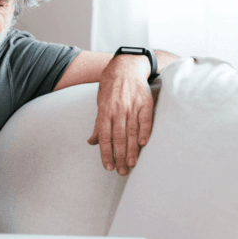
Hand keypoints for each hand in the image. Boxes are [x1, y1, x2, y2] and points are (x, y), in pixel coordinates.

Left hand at [87, 55, 154, 175]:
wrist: (126, 66)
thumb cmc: (111, 88)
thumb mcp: (100, 104)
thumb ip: (98, 124)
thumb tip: (92, 142)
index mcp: (105, 111)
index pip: (104, 136)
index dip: (106, 153)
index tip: (108, 167)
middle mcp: (118, 110)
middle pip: (118, 137)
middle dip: (120, 156)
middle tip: (122, 171)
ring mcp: (132, 106)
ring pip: (132, 131)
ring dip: (132, 149)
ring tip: (132, 164)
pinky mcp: (145, 102)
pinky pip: (145, 119)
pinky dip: (145, 131)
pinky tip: (143, 143)